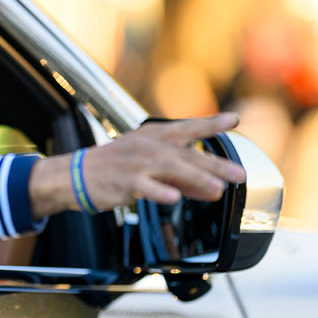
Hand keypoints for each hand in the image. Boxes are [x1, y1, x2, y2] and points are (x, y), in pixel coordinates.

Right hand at [27, 113, 246, 218]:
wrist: (77, 175)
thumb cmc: (116, 169)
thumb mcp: (151, 167)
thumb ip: (183, 177)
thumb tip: (215, 187)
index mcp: (153, 137)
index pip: (186, 128)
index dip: (210, 124)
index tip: (233, 120)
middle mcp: (146, 146)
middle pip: (185, 153)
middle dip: (214, 164)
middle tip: (239, 174)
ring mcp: (135, 163)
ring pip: (169, 168)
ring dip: (194, 178)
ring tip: (217, 189)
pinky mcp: (123, 180)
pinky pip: (143, 186)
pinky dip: (159, 191)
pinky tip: (172, 198)